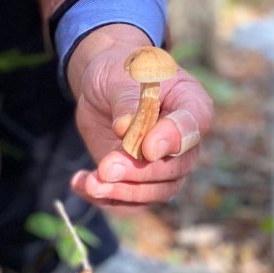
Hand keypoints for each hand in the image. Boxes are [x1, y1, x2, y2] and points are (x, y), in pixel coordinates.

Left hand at [66, 25, 212, 209]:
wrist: (104, 85)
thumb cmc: (122, 72)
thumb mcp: (123, 76)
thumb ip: (128, 102)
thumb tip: (125, 129)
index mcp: (191, 105)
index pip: (193, 128)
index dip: (172, 140)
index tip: (148, 148)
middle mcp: (185, 142)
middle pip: (174, 169)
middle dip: (138, 172)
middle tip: (106, 168)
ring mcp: (164, 165)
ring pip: (155, 192)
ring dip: (122, 192)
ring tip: (90, 183)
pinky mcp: (139, 180)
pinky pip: (130, 200)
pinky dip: (105, 198)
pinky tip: (81, 184)